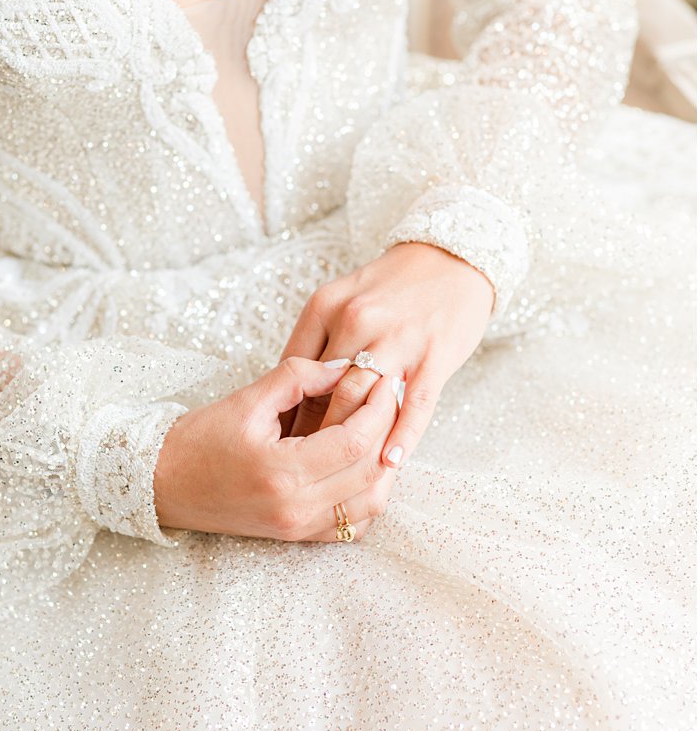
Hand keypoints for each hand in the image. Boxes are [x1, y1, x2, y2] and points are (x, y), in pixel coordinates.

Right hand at [154, 357, 401, 541]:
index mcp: (282, 472)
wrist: (161, 483)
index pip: (355, 441)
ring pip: (371, 503)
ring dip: (384, 465)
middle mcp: (295, 507)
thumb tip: (345, 366)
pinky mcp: (295, 535)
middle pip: (371, 471)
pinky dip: (368, 494)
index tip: (382, 380)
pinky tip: (362, 465)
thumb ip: (299, 376)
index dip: (377, 408)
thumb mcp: (246, 399)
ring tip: (380, 429)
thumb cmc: (197, 441)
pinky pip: (353, 524)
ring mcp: (297, 527)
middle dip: (388, 429)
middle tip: (389, 397)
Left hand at [281, 243, 492, 468]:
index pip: (295, 370)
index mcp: (325, 307)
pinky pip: (415, 404)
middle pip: (324, 389)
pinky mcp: (436, 355)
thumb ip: (315, 343)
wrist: (453, 255)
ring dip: (350, 442)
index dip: (286, 410)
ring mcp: (398, 339)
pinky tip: (388, 463)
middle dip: (311, 434)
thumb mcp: (340, 299)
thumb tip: (290, 395)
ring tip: (339, 475)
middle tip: (300, 470)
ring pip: (363, 400)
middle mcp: (358, 321)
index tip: (277, 443)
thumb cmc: (390, 287)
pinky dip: (401, 437)